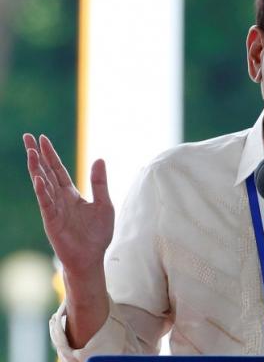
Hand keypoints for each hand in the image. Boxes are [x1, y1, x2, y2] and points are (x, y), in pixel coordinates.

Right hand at [24, 133, 114, 276]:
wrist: (92, 258)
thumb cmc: (97, 234)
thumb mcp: (104, 204)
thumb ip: (99, 183)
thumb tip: (100, 159)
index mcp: (71, 194)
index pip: (57, 169)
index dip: (50, 154)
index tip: (42, 138)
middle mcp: (59, 199)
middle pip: (46, 172)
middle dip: (37, 155)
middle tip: (27, 137)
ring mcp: (54, 210)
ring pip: (42, 185)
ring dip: (37, 169)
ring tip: (30, 152)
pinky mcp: (52, 222)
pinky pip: (46, 204)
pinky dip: (42, 192)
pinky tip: (39, 179)